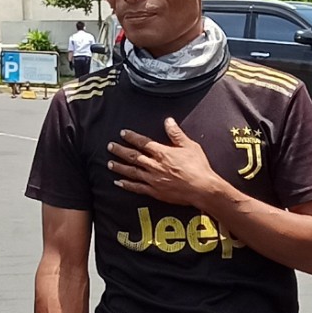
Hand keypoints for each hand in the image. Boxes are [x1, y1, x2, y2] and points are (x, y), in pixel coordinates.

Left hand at [107, 119, 226, 209]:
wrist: (202, 189)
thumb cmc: (198, 167)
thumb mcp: (190, 146)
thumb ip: (176, 133)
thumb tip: (168, 121)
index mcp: (162, 153)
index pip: (143, 142)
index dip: (131, 137)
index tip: (122, 133)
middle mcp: (155, 166)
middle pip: (133, 156)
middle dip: (120, 151)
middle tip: (110, 146)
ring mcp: (153, 180)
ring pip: (132, 172)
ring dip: (120, 167)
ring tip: (109, 164)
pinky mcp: (155, 192)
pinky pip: (137, 188)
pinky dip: (127, 185)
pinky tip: (119, 183)